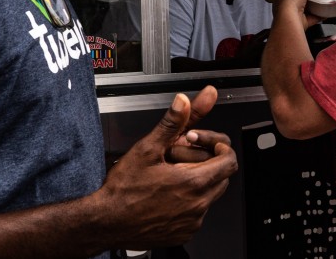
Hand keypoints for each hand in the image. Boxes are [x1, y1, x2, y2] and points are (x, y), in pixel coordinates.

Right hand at [99, 87, 237, 248]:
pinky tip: (169, 195)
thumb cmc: (123, 189)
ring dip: (199, 182)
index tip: (209, 143)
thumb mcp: (147, 149)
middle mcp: (197, 205)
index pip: (230, 161)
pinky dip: (190, 202)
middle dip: (209, 163)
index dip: (221, 148)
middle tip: (185, 157)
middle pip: (222, 177)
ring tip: (173, 176)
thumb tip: (184, 101)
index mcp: (193, 182)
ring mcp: (191, 222)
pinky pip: (198, 214)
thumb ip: (172, 122)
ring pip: (210, 195)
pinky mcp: (184, 234)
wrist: (106, 222)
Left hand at [265, 0, 324, 28]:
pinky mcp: (301, 22)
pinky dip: (318, 15)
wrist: (291, 19)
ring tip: (319, 0)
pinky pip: (311, 18)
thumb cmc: (288, 2)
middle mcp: (283, 6)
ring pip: (302, 10)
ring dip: (311, 6)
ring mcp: (292, 15)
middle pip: (292, 0)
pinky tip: (324, 12)